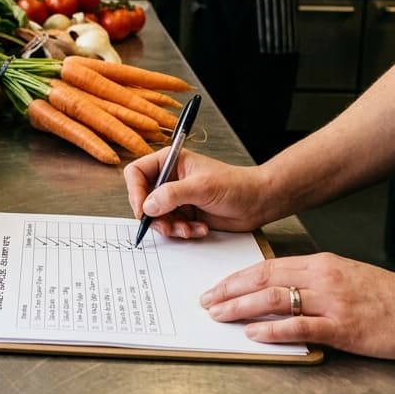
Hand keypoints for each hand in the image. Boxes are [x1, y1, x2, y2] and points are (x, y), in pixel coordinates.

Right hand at [123, 148, 270, 236]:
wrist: (259, 202)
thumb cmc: (236, 185)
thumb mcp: (202, 187)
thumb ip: (172, 195)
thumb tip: (148, 205)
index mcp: (170, 161)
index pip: (136, 172)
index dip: (135, 192)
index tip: (143, 210)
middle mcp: (170, 178)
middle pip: (143, 199)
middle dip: (156, 216)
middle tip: (168, 225)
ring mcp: (177, 197)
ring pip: (157, 217)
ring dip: (171, 227)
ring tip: (190, 228)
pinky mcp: (185, 213)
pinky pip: (171, 227)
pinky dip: (182, 231)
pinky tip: (199, 228)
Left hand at [201, 252, 394, 360]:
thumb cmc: (392, 298)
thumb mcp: (348, 277)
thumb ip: (315, 281)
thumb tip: (282, 290)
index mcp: (323, 263)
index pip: (268, 265)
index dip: (238, 277)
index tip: (217, 286)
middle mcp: (323, 277)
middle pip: (264, 278)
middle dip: (230, 290)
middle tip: (206, 301)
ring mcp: (332, 301)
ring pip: (274, 298)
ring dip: (241, 307)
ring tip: (219, 315)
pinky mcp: (342, 326)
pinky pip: (299, 325)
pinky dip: (272, 329)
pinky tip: (253, 333)